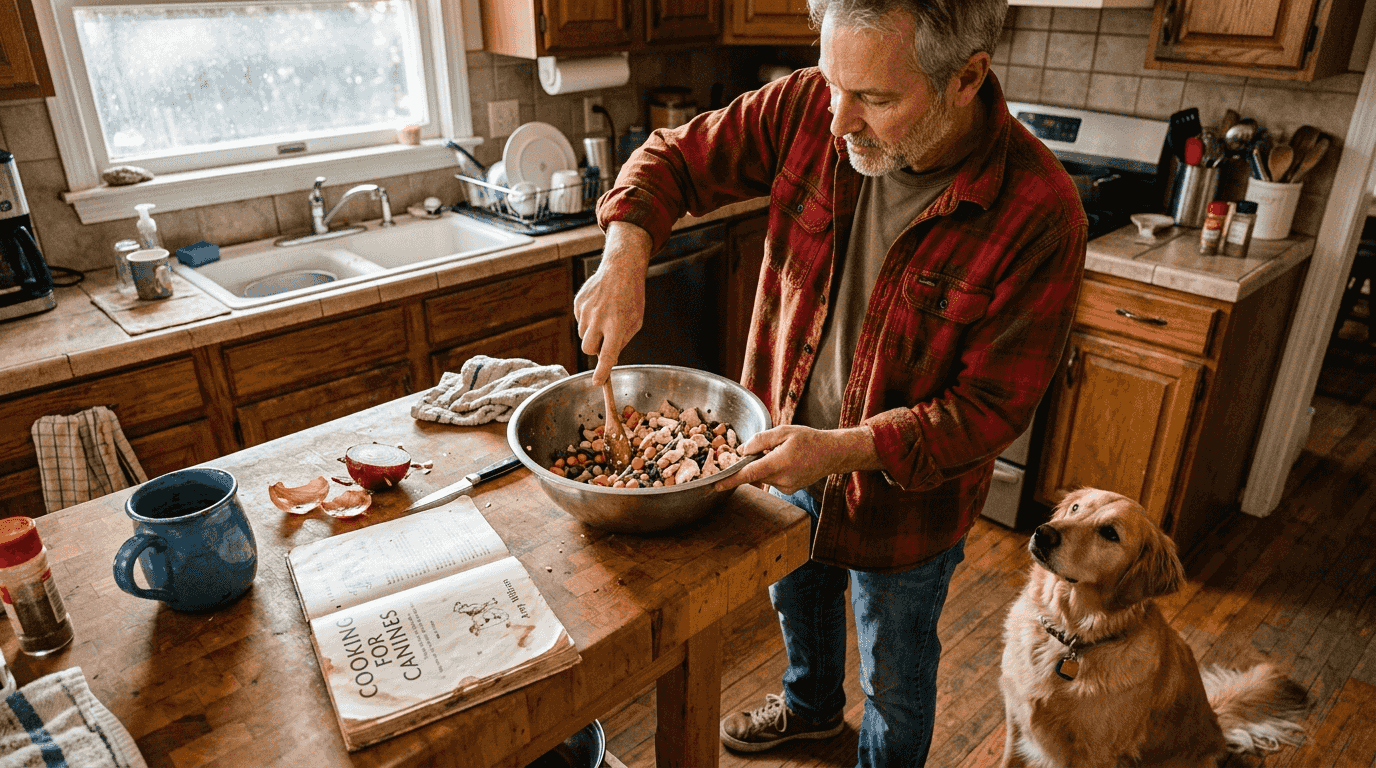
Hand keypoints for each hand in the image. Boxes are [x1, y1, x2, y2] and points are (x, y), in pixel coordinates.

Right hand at [575, 222, 652, 383]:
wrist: (621, 268)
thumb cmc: (632, 296)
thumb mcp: (636, 321)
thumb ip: (622, 340)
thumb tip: (608, 355)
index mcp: (617, 325)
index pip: (607, 355)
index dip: (602, 372)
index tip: (597, 382)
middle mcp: (599, 319)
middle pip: (588, 349)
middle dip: (595, 350)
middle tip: (605, 340)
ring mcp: (587, 310)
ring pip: (583, 336)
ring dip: (592, 333)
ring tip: (605, 317)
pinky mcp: (578, 303)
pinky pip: (580, 321)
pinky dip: (588, 320)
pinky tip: (599, 307)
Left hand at [713, 425, 881, 495]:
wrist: (832, 454)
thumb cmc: (809, 439)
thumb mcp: (783, 431)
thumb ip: (760, 440)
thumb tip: (742, 450)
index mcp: (779, 463)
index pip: (749, 474)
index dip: (730, 480)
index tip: (716, 485)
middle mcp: (782, 479)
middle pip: (755, 473)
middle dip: (753, 462)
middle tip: (766, 448)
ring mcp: (787, 487)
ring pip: (764, 476)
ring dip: (766, 465)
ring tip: (784, 453)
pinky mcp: (789, 490)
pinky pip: (773, 480)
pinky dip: (774, 470)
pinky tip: (789, 462)